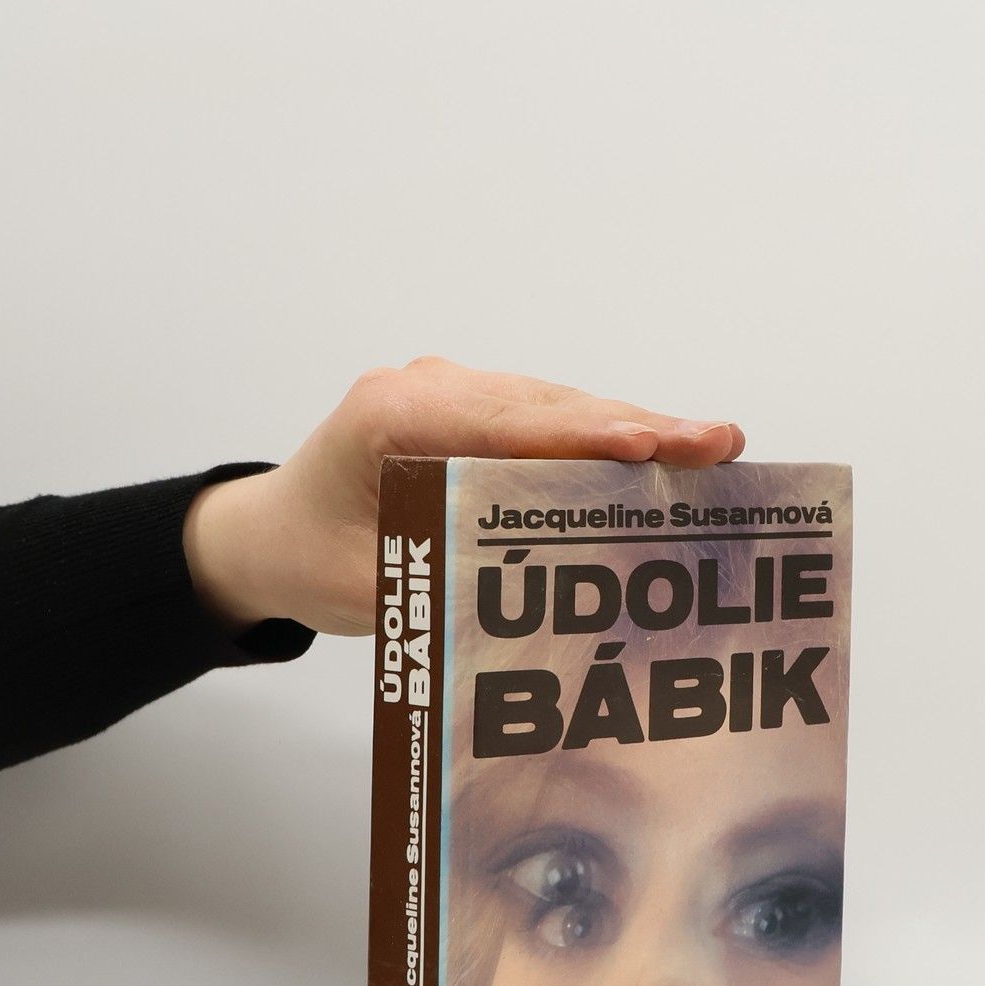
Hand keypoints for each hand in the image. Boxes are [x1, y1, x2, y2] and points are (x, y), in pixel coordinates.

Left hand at [182, 356, 746, 636]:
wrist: (266, 534)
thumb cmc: (308, 559)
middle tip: (719, 444)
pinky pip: (544, 417)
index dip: (588, 434)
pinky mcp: (470, 409)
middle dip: (635, 426)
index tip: (655, 441)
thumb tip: (547, 598)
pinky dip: (600, 438)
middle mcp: (427, 387)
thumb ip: (452, 580)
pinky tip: (660, 456)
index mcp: (393, 416)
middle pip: (548, 405)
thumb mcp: (373, 589)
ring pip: (556, 406)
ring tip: (708, 450)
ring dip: (629, 430)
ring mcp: (451, 391)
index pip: (508, 422)